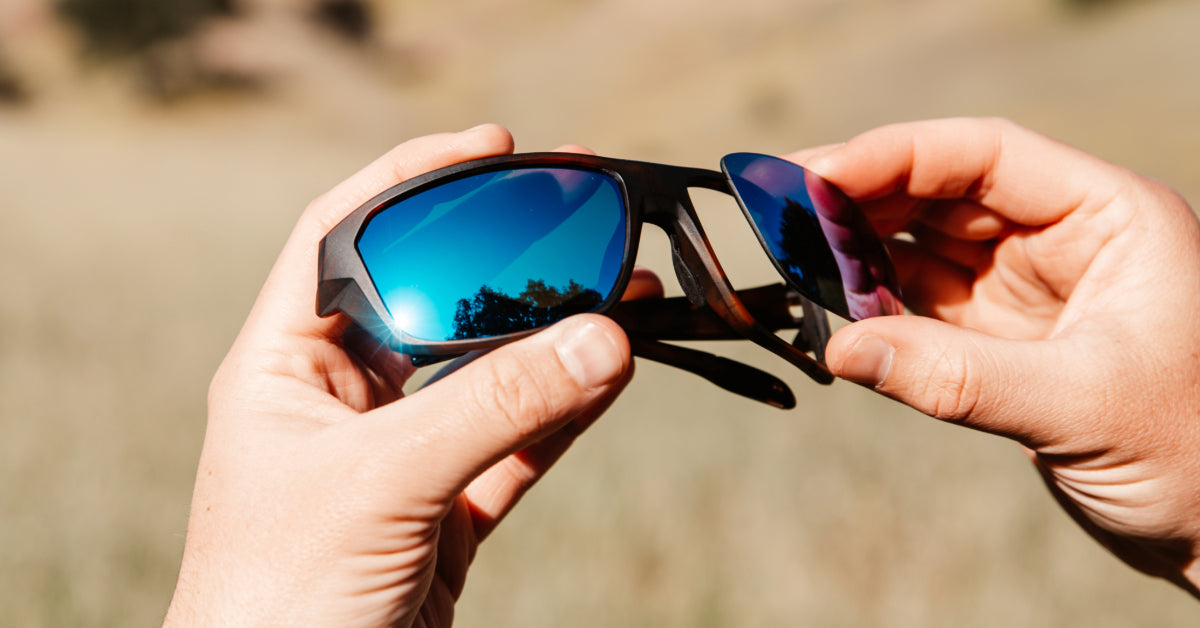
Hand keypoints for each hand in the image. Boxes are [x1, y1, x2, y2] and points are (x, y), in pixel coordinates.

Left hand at [163, 125, 652, 626]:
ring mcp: (401, 457)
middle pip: (434, 298)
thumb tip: (601, 336)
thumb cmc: (279, 599)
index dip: (414, 181)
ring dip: (554, 334)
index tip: (494, 149)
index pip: (344, 238)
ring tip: (626, 288)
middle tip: (578, 213)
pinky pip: (520, 443)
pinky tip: (616, 368)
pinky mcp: (448, 512)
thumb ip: (492, 408)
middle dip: (505, 256)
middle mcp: (342, 401)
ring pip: (489, 374)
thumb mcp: (381, 483)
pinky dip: (569, 408)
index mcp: (285, 368)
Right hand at [793, 118, 1199, 593]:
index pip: (987, 156)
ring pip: (923, 246)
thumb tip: (841, 349)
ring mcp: (1030, 290)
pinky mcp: (1002, 341)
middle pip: (943, 192)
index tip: (817, 176)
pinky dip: (872, 306)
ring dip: (857, 250)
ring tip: (789, 255)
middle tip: (777, 208)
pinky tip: (829, 307)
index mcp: (1109, 218)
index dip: (896, 155)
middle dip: (861, 196)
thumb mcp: (1080, 406)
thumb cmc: (1195, 459)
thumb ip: (958, 376)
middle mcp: (1065, 240)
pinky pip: (920, 305)